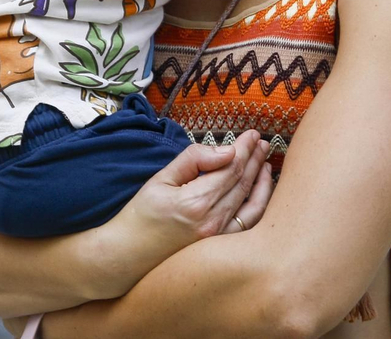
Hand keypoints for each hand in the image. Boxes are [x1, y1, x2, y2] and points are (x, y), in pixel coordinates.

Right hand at [103, 130, 273, 271]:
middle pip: (243, 183)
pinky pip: (248, 224)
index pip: (231, 167)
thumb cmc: (140, 216)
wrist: (126, 257)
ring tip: (264, 162)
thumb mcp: (161, 179)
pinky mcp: (218, 248)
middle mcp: (212, 222)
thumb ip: (194, 159)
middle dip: (255, 159)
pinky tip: (259, 190)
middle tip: (262, 141)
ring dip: (261, 180)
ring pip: (252, 204)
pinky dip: (258, 204)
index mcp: (196, 202)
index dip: (245, 148)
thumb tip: (227, 150)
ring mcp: (218, 239)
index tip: (252, 134)